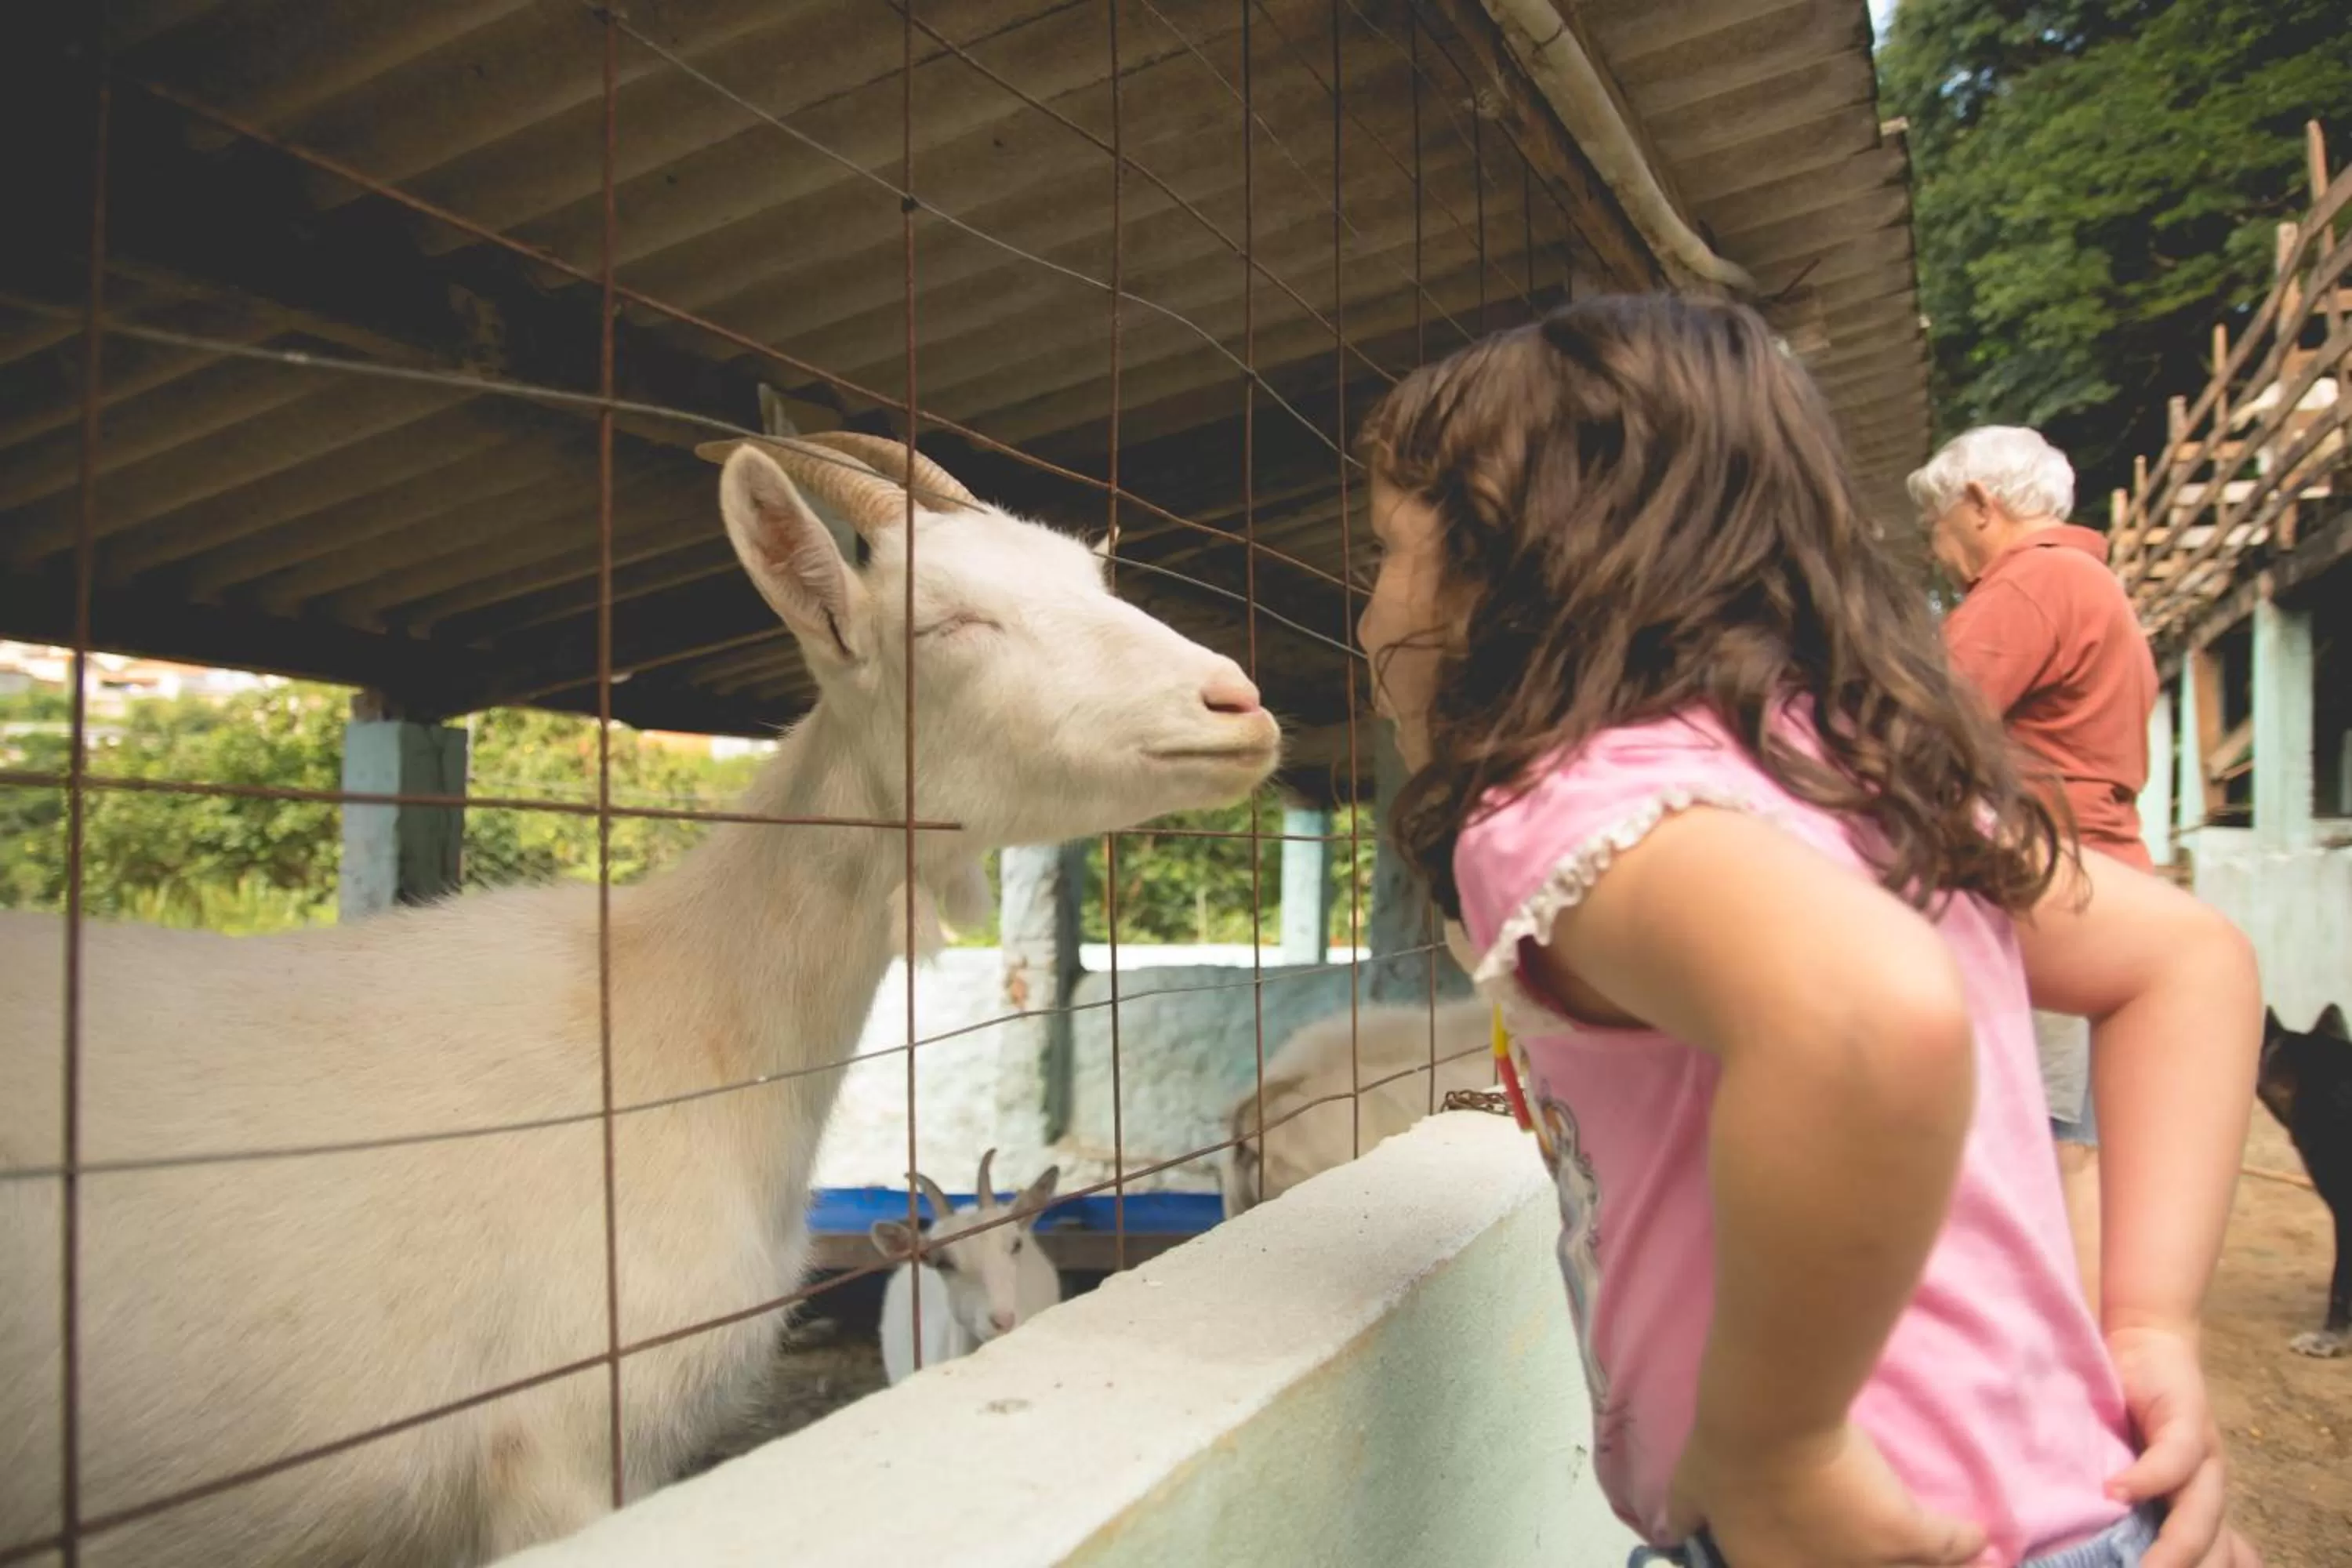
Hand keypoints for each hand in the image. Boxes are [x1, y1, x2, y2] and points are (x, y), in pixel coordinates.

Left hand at [1667, 1420, 1988, 1567]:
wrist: (1766, 1423)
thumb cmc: (1724, 1457)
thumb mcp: (1691, 1491)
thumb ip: (1685, 1516)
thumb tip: (1671, 1530)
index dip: (1817, 1559)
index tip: (1833, 1552)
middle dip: (1872, 1560)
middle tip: (1881, 1550)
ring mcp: (1868, 1560)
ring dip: (1922, 1561)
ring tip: (1939, 1559)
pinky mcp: (1901, 1530)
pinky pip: (1947, 1544)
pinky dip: (1964, 1541)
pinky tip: (1979, 1540)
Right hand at [2104, 1324, 2247, 1567]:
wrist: (2146, 1338)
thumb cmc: (2123, 1404)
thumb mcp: (2122, 1462)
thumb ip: (2120, 1499)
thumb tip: (2084, 1532)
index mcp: (2194, 1507)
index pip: (2205, 1560)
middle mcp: (2208, 1490)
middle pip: (2208, 1551)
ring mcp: (2205, 1457)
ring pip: (2200, 1517)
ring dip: (2173, 1549)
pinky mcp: (2190, 1420)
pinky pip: (2176, 1459)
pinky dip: (2148, 1479)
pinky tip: (2115, 1491)